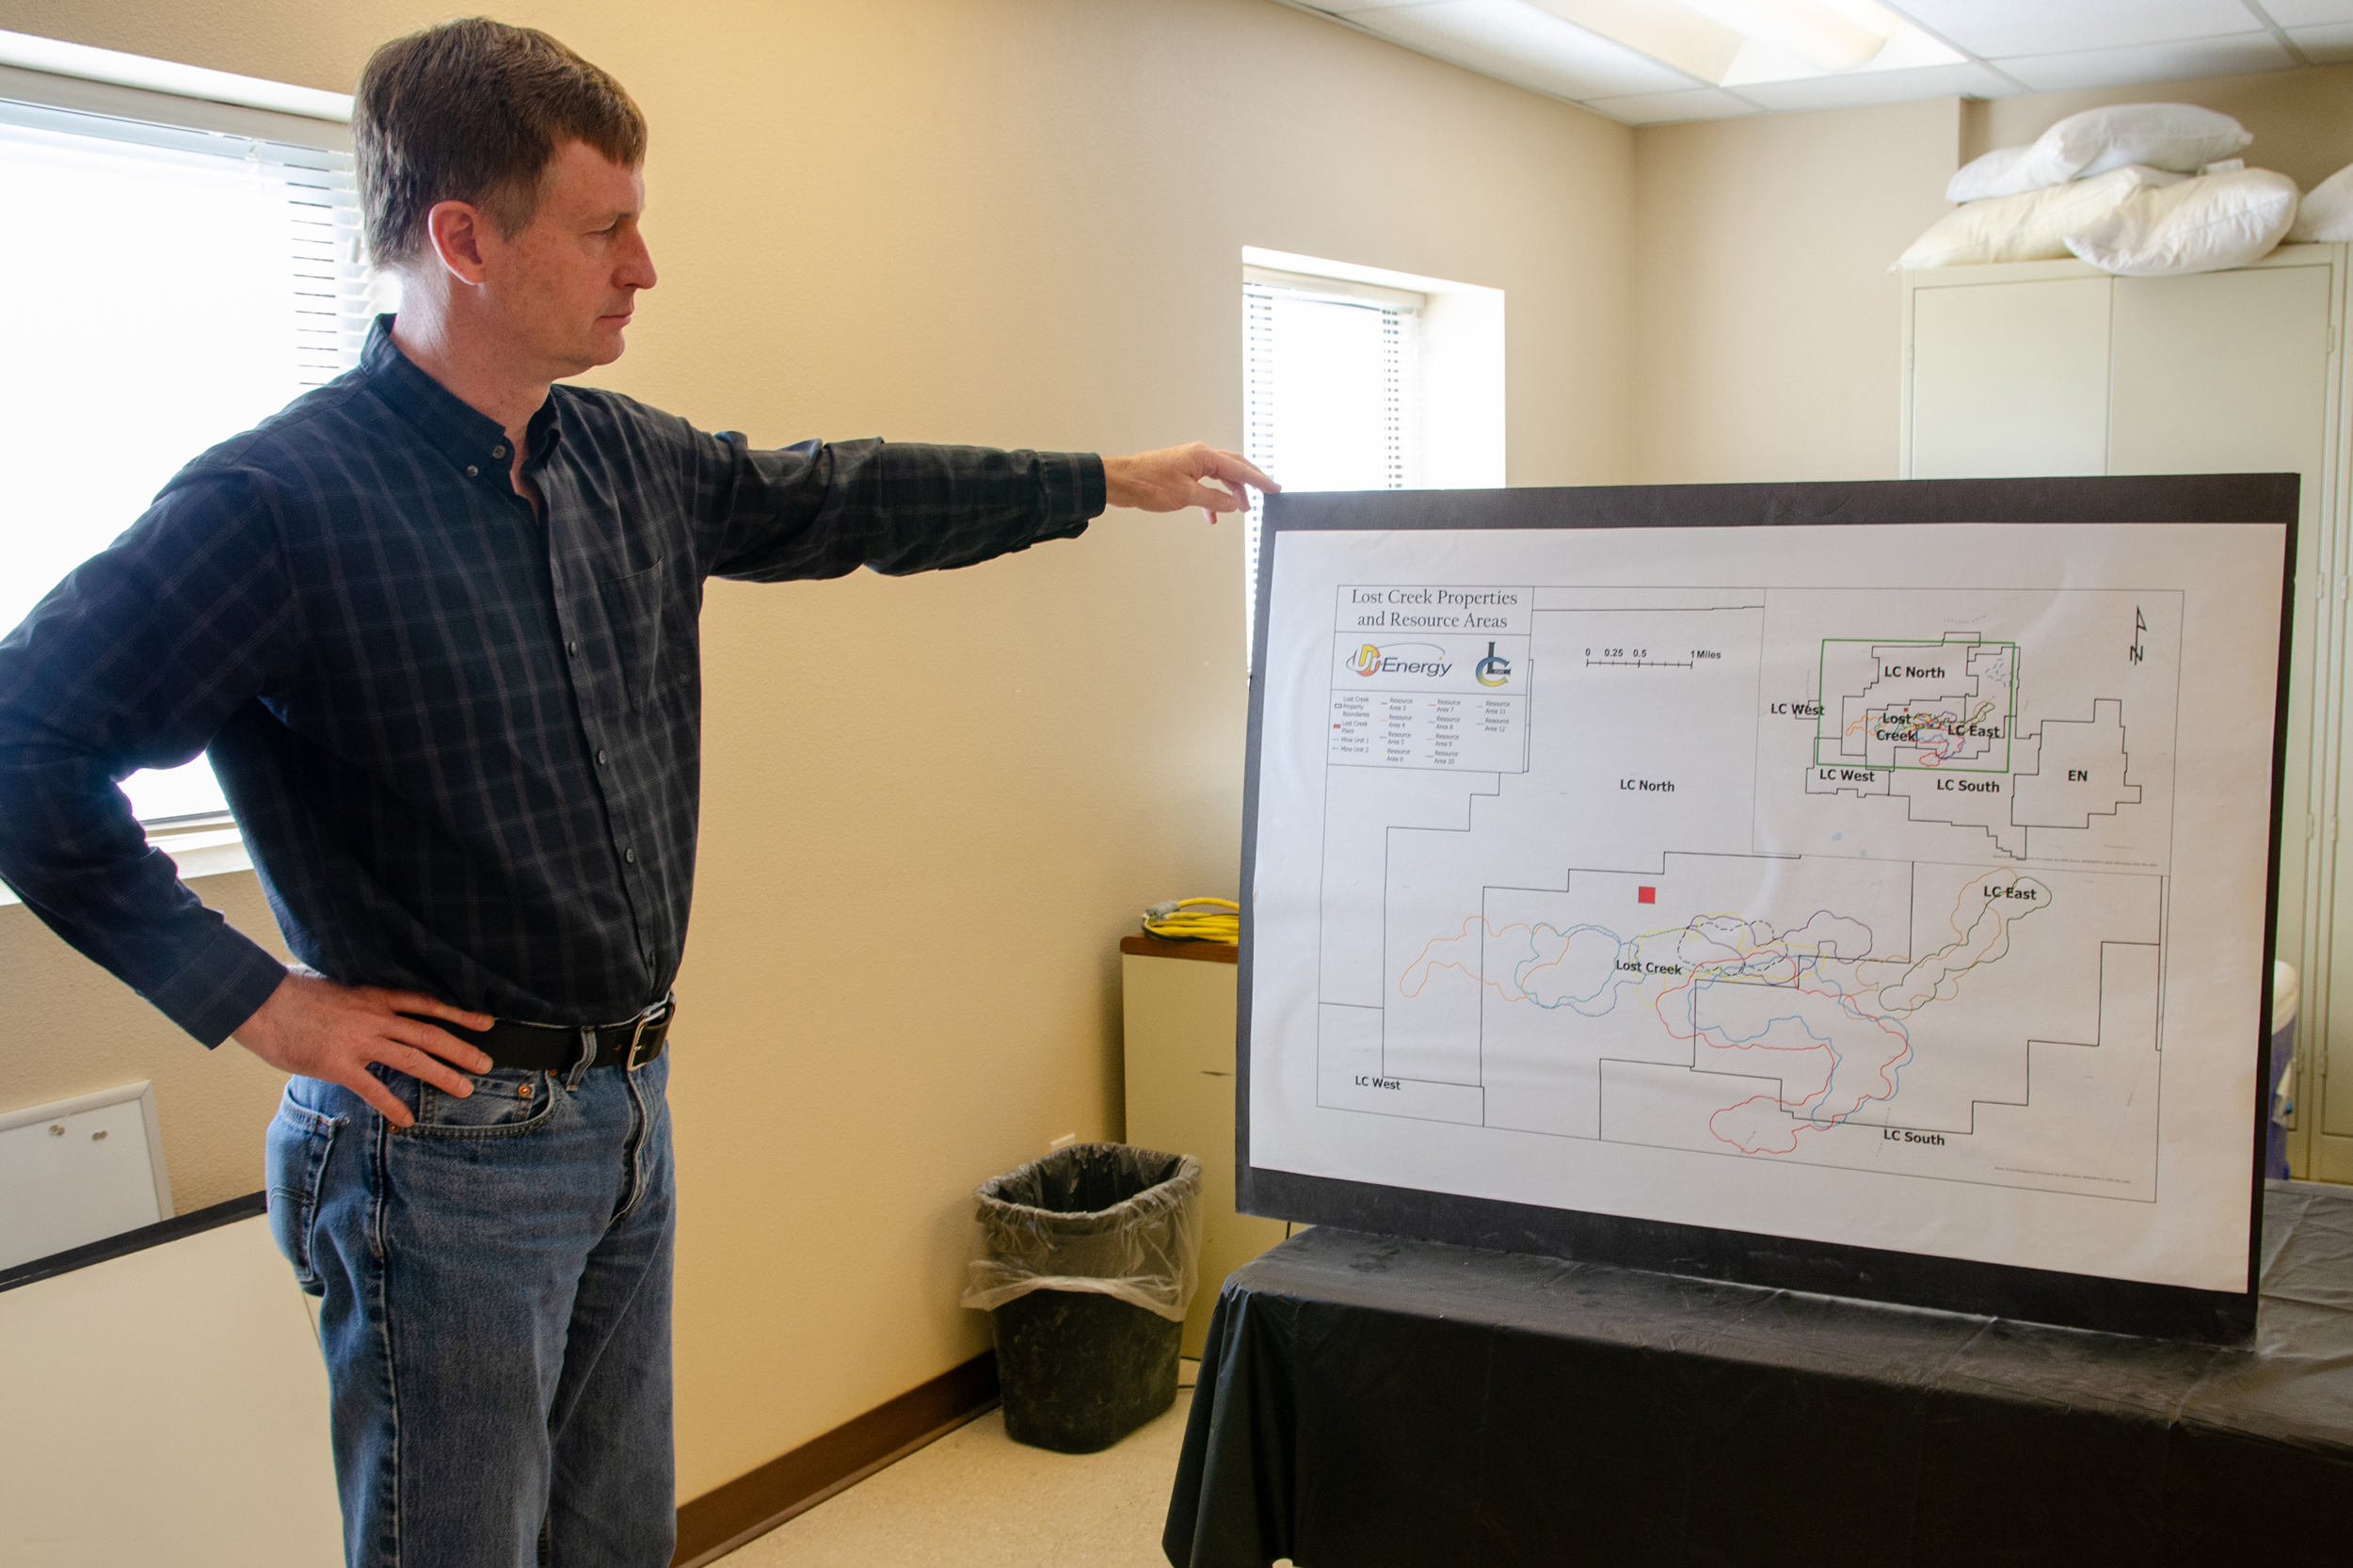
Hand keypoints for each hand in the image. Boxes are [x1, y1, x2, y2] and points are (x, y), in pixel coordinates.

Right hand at [231, 970, 493, 1127]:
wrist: (259, 1000)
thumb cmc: (293, 992)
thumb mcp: (338, 984)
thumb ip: (361, 996)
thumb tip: (375, 1000)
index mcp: (375, 995)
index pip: (428, 1004)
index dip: (459, 1014)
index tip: (485, 1022)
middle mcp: (374, 1016)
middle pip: (429, 1034)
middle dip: (462, 1050)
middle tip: (487, 1064)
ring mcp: (358, 1041)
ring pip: (412, 1059)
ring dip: (442, 1076)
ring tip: (465, 1090)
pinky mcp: (338, 1064)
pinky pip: (373, 1088)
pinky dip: (393, 1105)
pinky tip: (408, 1119)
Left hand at [1103, 443, 1278, 524]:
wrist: (1121, 481)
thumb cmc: (1148, 483)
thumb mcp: (1186, 496)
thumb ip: (1213, 501)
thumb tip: (1233, 505)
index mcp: (1203, 456)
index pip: (1239, 468)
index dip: (1259, 480)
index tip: (1274, 488)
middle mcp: (1199, 456)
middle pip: (1233, 468)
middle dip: (1249, 483)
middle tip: (1265, 495)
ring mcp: (1190, 463)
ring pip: (1220, 476)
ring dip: (1231, 493)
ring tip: (1240, 510)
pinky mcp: (1181, 472)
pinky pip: (1205, 483)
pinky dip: (1212, 498)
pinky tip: (1212, 515)